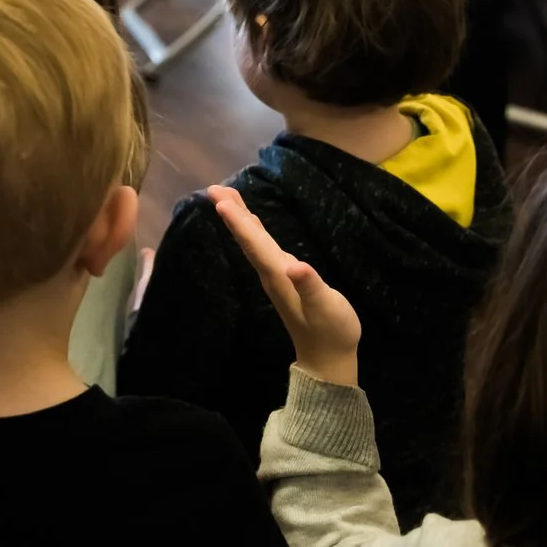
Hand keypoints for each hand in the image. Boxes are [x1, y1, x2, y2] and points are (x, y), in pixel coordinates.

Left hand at [211, 184, 360, 384]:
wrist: (328, 358)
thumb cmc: (332, 330)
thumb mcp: (327, 307)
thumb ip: (311, 286)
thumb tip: (295, 266)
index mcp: (279, 277)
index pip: (255, 244)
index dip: (239, 222)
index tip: (220, 200)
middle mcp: (272, 275)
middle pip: (249, 239)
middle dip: (233, 214)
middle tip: (214, 189)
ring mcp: (276, 278)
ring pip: (254, 243)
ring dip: (240, 221)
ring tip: (227, 199)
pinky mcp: (284, 280)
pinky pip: (263, 249)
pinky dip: (254, 233)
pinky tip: (253, 225)